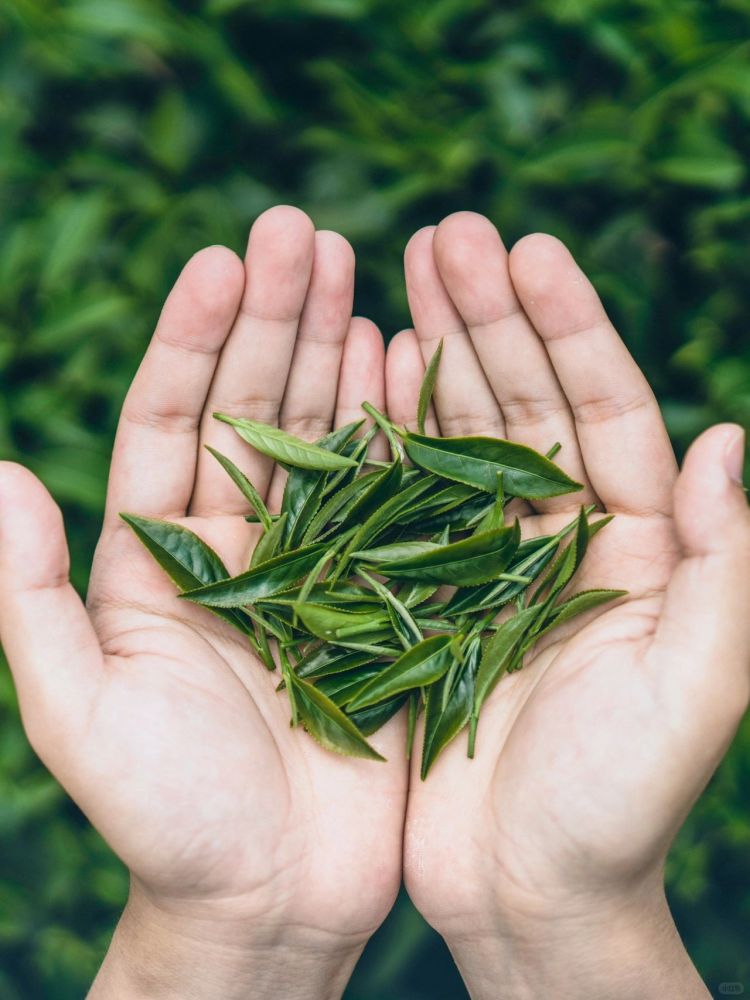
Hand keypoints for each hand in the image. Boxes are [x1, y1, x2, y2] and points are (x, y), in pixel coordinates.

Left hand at [0, 206, 406, 999]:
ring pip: (325, 437)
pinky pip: (392, 498)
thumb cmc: (166, 818)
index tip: (222, 259)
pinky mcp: (383, 597)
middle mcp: (237, 545)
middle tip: (305, 230)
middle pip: (255, 408)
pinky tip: (410, 363)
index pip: (173, 421)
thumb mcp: (78, 710)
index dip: (195, 339)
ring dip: (339, 352)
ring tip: (361, 269)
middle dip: (276, 318)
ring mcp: (316, 565)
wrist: (269, 902)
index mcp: (159, 559)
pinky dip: (399, 428)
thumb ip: (27, 595)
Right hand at [386, 213, 748, 998]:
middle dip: (491, 316)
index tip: (530, 250)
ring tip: (396, 270)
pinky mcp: (421, 593)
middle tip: (445, 232)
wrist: (527, 895)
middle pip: (527, 404)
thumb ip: (727, 572)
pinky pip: (400, 498)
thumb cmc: (616, 808)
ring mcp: (486, 559)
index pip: (609, 413)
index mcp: (637, 548)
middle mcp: (562, 538)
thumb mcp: (695, 694)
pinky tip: (362, 370)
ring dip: (435, 353)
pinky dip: (382, 432)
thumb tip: (729, 440)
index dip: (572, 330)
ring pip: (459, 437)